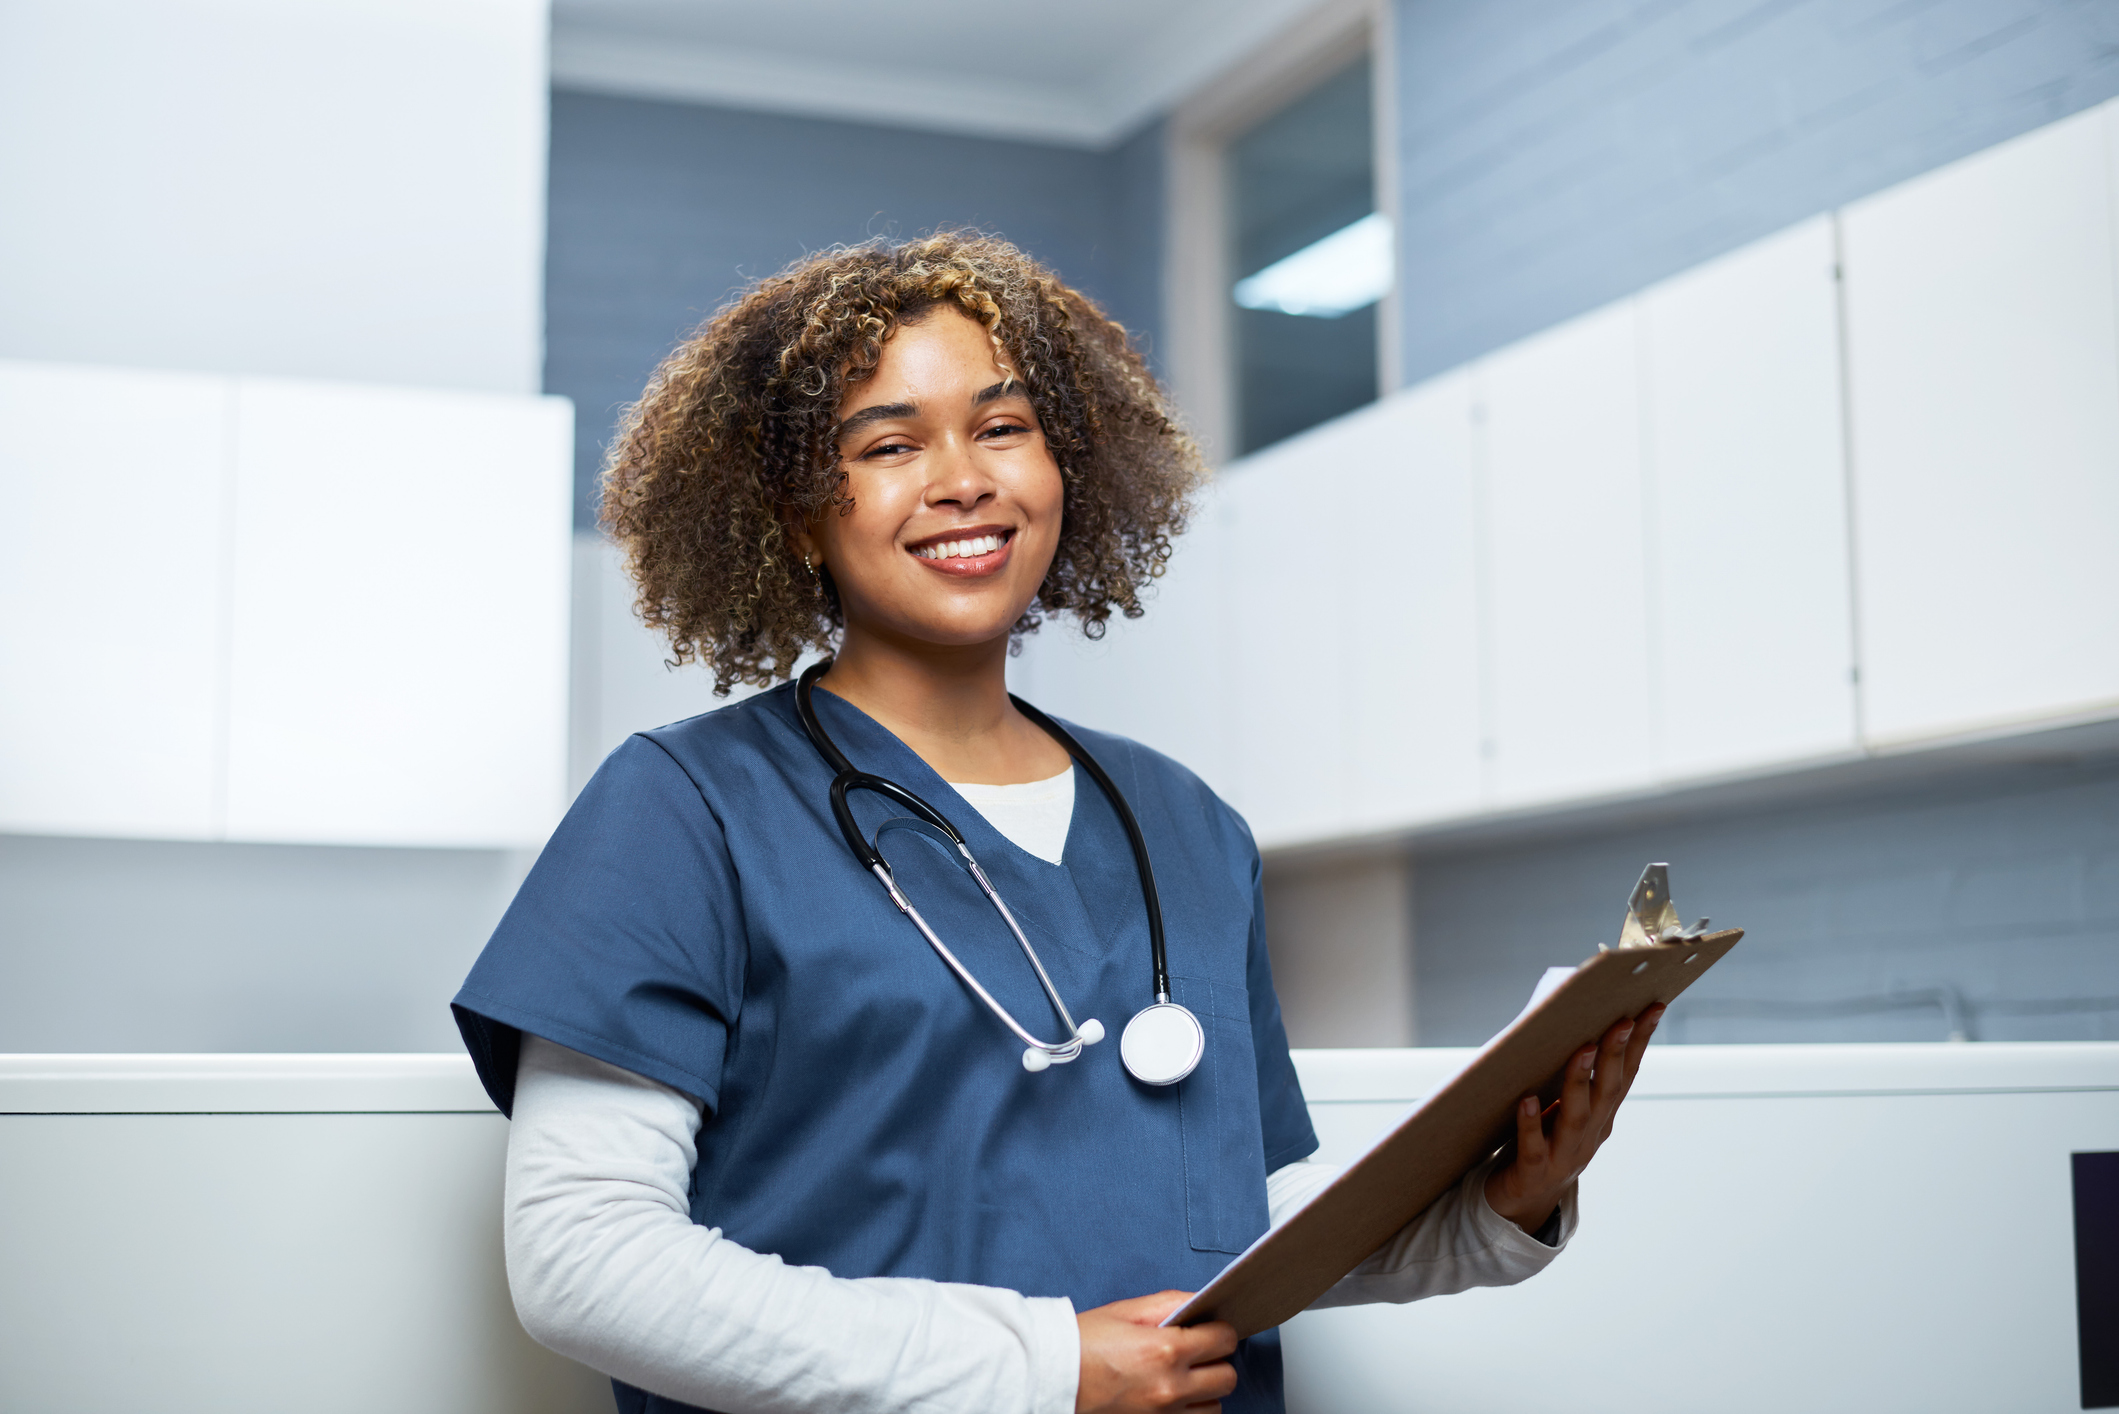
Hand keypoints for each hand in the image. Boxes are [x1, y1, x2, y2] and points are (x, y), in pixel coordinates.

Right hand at [1076, 1291, 1237, 1412]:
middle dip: (1216, 1361)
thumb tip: (1201, 1302)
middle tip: (1197, 1353)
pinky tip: (1171, 1397)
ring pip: (1215, 1407)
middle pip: (1227, 1378)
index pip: (1224, 1340)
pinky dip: (1189, 1411)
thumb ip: (1169, 1304)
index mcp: (1165, 1350)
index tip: (1210, 1330)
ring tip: (1181, 1378)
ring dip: (1205, 1391)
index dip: (1220, 1331)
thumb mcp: (1125, 1311)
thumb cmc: (1082, 1344)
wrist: (1050, 1379)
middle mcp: (1170, 1387)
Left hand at [1483, 1004, 1663, 1230]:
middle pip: (1607, 1091)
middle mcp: (1590, 1134)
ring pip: (1576, 1117)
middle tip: (1622, 1020)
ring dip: (1580, 1082)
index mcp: (1601, 1116)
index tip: (1653, 1007)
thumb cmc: (1542, 1140)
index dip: (1641, 1042)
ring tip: (1582, 1049)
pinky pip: (1533, 1146)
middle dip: (1616, 1054)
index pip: (1626, 1074)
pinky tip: (1525, 1100)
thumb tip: (1570, 1020)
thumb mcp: (1562, 1106)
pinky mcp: (1533, 1172)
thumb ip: (1571, 1074)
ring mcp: (1564, 1155)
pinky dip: (1530, 1123)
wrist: (1522, 1199)